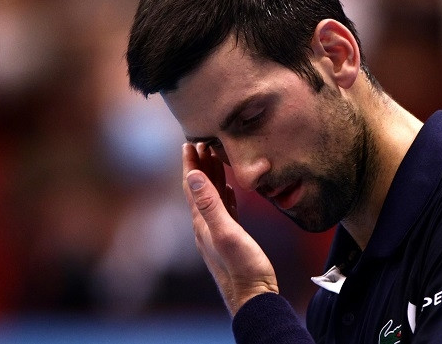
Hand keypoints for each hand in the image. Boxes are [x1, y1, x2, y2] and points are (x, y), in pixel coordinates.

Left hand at [182, 143, 278, 315]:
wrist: (253, 297)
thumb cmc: (242, 268)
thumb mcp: (226, 232)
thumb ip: (209, 204)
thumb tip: (193, 176)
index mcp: (202, 223)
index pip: (192, 187)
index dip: (190, 164)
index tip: (188, 144)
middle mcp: (205, 226)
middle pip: (199, 189)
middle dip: (199, 166)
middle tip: (202, 143)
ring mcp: (217, 233)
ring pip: (211, 198)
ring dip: (211, 177)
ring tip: (214, 158)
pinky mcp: (231, 238)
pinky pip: (224, 210)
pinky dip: (223, 195)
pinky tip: (227, 189)